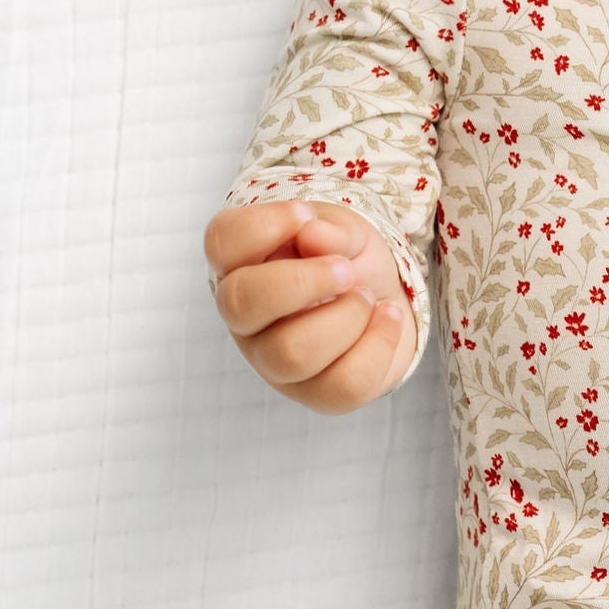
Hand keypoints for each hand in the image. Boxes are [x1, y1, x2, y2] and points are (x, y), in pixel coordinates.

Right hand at [203, 199, 417, 414]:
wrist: (382, 295)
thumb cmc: (346, 257)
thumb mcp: (344, 229)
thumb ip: (331, 229)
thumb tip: (313, 235)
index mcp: (242, 265)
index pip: (221, 242)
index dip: (263, 226)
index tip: (305, 215)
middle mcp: (247, 319)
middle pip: (241, 304)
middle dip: (304, 281)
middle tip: (346, 269)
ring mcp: (274, 363)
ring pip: (291, 354)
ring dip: (346, 316)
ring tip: (367, 296)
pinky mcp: (316, 394)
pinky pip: (342, 386)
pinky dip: (379, 344)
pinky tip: (387, 316)